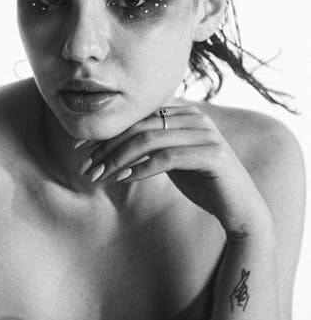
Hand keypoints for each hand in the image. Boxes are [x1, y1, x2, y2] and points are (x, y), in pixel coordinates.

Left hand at [77, 105, 273, 237]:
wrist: (239, 207)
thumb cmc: (201, 181)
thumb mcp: (170, 157)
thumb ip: (150, 144)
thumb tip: (108, 143)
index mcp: (184, 112)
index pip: (137, 115)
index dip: (107, 130)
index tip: (80, 147)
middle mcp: (196, 117)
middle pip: (139, 125)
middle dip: (107, 147)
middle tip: (86, 167)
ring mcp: (206, 134)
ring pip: (149, 139)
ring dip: (118, 158)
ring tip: (98, 175)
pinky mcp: (212, 155)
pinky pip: (167, 158)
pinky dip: (140, 168)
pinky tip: (123, 179)